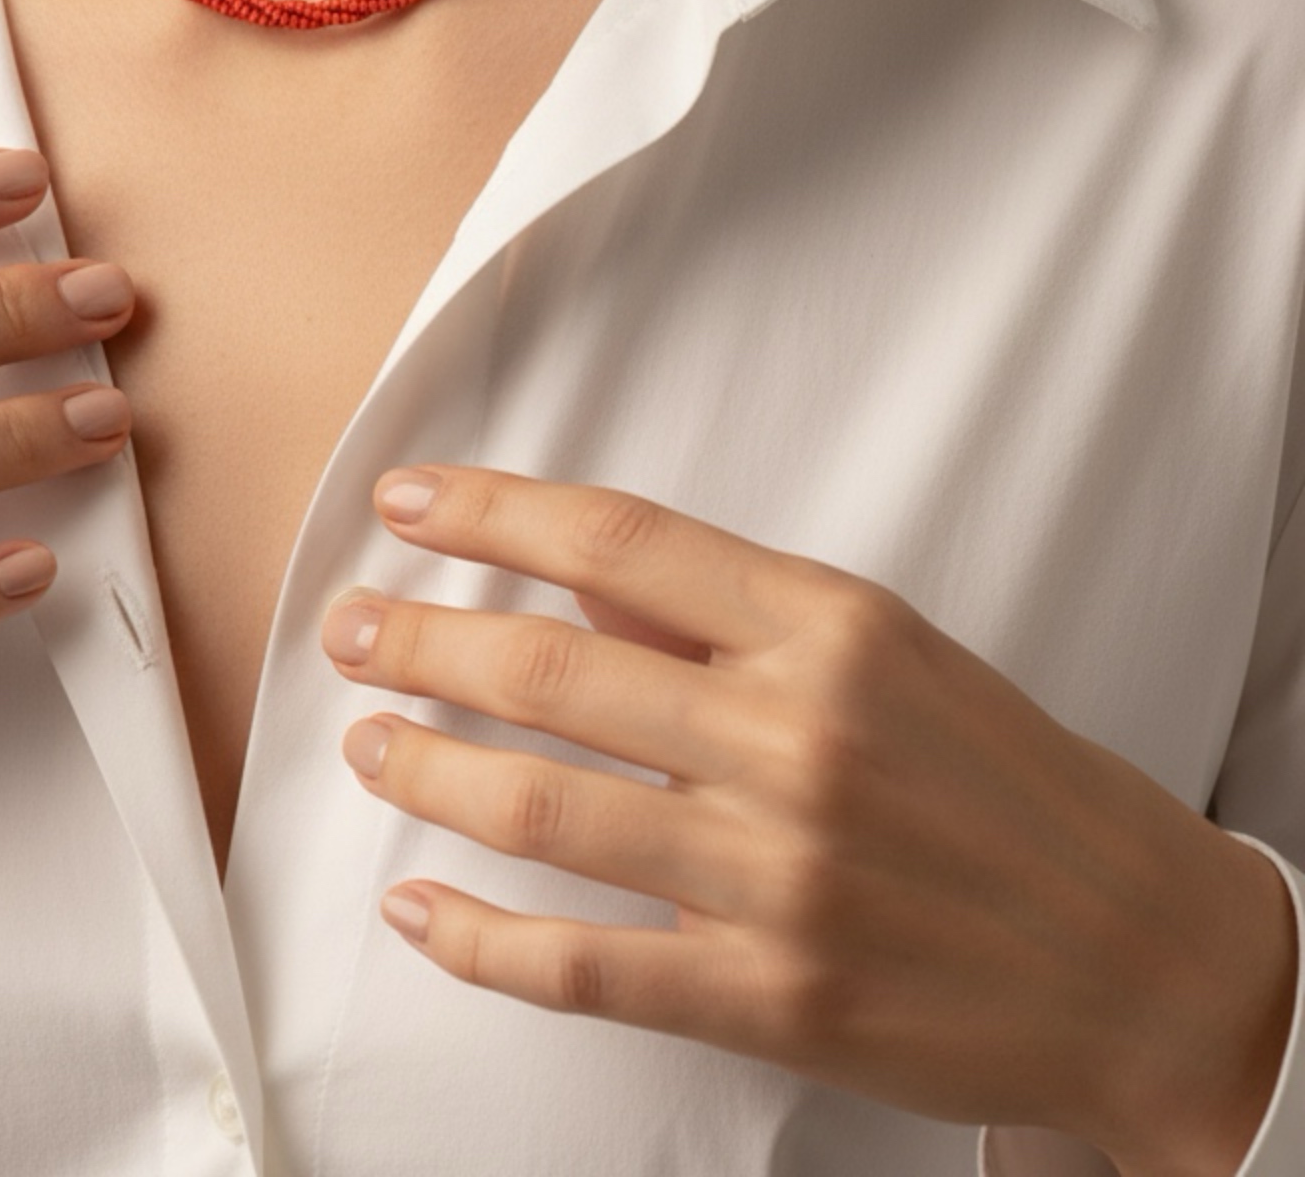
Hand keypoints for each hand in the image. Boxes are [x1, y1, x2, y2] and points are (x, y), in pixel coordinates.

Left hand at [321, 466, 1297, 1175]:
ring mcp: (781, 875)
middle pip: (550, 669)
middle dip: (419, 638)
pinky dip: (480, 941)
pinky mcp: (773, 996)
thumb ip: (725, 614)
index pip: (615, 541)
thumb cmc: (1004, 784)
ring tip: (369, 739)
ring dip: (429, 767)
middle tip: (350, 627)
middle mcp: (796, 739)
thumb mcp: (885, 650)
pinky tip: (417, 908)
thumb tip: (573, 580)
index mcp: (828, 628)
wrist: (1145, 955)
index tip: (405, 499)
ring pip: (544, 808)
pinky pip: (586, 966)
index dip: (488, 512)